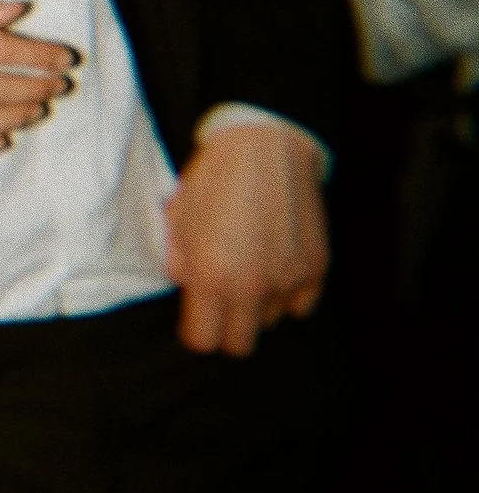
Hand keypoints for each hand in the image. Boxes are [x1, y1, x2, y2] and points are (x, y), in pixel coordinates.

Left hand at [166, 122, 327, 355]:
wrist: (265, 148)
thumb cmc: (214, 181)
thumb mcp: (177, 222)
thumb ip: (178, 264)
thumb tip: (186, 286)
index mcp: (211, 278)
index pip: (202, 341)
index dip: (195, 329)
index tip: (195, 314)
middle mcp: (253, 287)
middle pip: (239, 344)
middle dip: (226, 328)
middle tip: (220, 302)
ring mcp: (289, 280)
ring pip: (270, 321)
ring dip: (257, 306)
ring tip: (247, 270)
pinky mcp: (315, 269)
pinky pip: (300, 304)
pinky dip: (287, 293)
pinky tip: (273, 265)